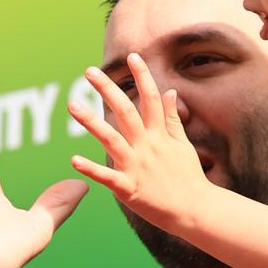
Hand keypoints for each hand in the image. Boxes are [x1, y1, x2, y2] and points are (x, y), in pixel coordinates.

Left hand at [69, 54, 210, 232]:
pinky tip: (73, 160)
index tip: (132, 56)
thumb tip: (170, 91)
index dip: (142, 76)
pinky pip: (107, 177)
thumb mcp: (183, 145)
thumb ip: (173, 119)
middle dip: (108, 89)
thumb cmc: (189, 178)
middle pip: (126, 112)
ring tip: (71, 105)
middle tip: (89, 71)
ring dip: (91, 122)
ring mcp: (137, 167)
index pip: (151, 98)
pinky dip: (91, 169)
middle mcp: (148, 146)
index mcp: (160, 135)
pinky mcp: (129, 189)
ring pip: (111, 139)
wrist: (196, 211)